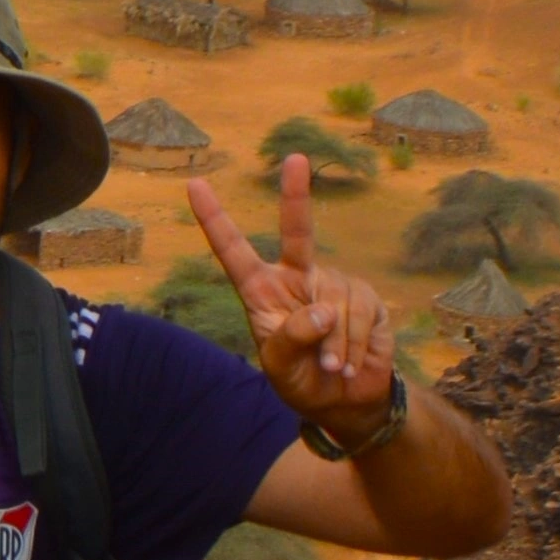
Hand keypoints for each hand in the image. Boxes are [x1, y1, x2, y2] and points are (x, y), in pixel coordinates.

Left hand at [189, 157, 399, 438]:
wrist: (344, 400)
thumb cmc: (301, 381)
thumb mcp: (281, 368)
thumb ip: (291, 340)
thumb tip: (322, 310)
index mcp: (261, 291)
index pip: (233, 252)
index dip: (214, 220)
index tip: (194, 184)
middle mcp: (296, 278)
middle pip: (298, 233)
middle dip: (297, 195)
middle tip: (296, 159)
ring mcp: (333, 284)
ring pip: (335, 300)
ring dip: (335, 344)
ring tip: (331, 367)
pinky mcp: (366, 298)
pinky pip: (360, 313)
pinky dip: (354, 344)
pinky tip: (350, 361)